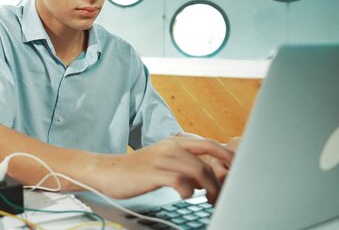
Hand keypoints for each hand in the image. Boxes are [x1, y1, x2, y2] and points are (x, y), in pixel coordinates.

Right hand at [91, 136, 233, 203]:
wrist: (106, 170)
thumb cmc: (135, 170)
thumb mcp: (161, 161)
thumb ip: (182, 164)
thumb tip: (205, 178)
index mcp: (174, 142)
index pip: (209, 144)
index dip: (227, 157)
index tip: (237, 171)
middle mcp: (170, 146)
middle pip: (208, 158)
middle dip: (222, 178)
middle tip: (223, 194)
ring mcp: (162, 159)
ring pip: (198, 170)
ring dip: (210, 188)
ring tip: (210, 200)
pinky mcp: (153, 173)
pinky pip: (181, 181)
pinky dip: (188, 191)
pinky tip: (185, 196)